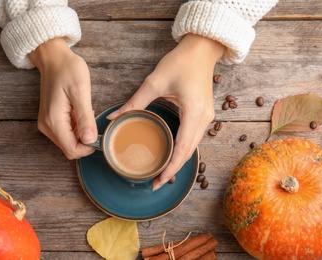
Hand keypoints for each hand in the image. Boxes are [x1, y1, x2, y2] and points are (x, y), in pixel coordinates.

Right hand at [29, 38, 96, 158]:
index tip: (99, 132)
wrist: (53, 58)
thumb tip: (89, 140)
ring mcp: (47, 124)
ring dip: (81, 133)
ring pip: (69, 142)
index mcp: (54, 121)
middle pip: (70, 148)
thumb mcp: (81, 92)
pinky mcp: (50, 120)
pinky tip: (79, 111)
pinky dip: (76, 127)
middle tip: (92, 118)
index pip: (72, 150)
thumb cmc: (68, 70)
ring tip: (85, 111)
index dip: (88, 147)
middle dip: (85, 140)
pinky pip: (66, 133)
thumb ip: (85, 118)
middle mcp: (47, 126)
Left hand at [107, 34, 224, 190]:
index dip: (170, 168)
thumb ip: (134, 103)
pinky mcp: (203, 114)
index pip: (182, 149)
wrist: (201, 50)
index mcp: (193, 113)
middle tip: (156, 183)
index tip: (158, 181)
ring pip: (192, 147)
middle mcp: (204, 119)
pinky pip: (193, 138)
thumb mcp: (154, 82)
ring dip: (178, 161)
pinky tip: (171, 155)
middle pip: (189, 152)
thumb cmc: (180, 62)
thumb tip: (114, 118)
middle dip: (173, 169)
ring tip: (162, 173)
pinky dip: (182, 149)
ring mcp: (206, 117)